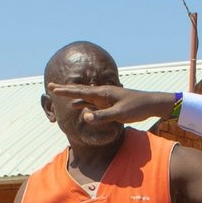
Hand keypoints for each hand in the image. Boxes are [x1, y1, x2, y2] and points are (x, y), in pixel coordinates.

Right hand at [46, 84, 173, 124]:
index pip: (80, 91)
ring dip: (72, 95)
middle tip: (50, 85)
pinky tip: (77, 105)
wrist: (150, 104)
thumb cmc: (136, 107)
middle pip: (79, 91)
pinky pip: (92, 103)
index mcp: (103, 93)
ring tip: (60, 93)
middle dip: (65, 89)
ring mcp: (105, 98)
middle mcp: (102, 93)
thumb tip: (85, 116)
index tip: (52, 87)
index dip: (65, 91)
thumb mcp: (119, 114)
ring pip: (84, 96)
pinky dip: (82, 103)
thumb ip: (102, 116)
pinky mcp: (109, 104)